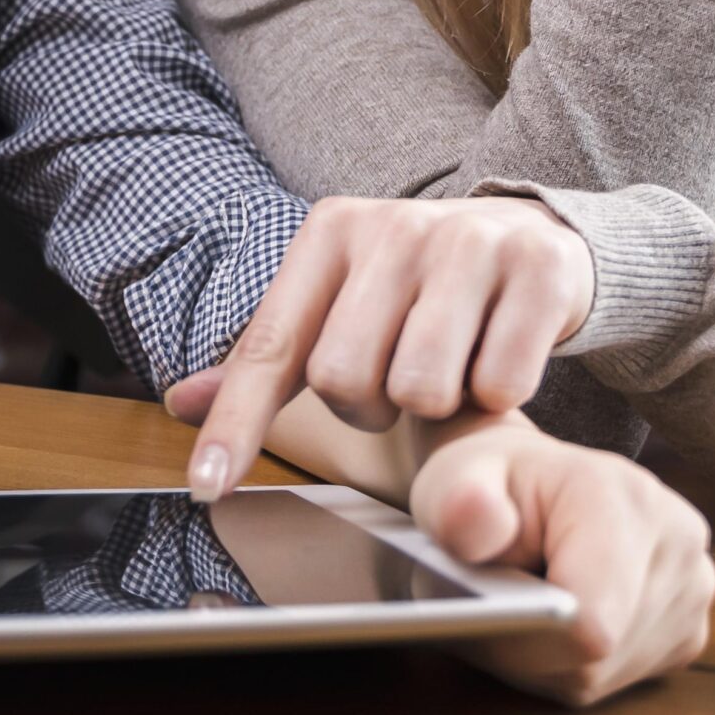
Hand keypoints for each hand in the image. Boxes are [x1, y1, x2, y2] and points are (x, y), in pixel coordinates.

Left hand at [166, 195, 594, 500]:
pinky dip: (497, 395)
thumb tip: (178, 404)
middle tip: (398, 379)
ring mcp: (468, 242)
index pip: (270, 347)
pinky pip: (500, 387)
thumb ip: (267, 356)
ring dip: (436, 405)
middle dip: (370, 407)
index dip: (236, 423)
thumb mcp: (338, 303)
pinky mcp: (536, 267)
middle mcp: (392, 226)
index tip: (206, 488)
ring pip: (421, 391)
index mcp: (331, 233)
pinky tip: (498, 356)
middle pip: (344, 381)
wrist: (533, 236)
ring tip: (449, 366)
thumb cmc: (418, 287)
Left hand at [413, 415, 714, 705]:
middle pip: (596, 656)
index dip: (527, 641)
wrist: (528, 482)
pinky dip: (574, 661)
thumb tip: (478, 523)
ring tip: (526, 603)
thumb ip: (458, 502)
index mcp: (627, 498)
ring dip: (551, 657)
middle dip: (532, 648)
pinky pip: (619, 674)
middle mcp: (679, 541)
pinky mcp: (690, 626)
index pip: (591, 626)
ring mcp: (694, 587)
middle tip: (498, 603)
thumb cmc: (486, 484)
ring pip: (606, 672)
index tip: (488, 618)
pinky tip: (556, 619)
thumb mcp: (454, 479)